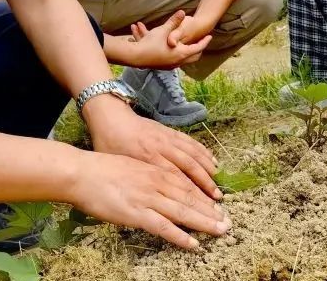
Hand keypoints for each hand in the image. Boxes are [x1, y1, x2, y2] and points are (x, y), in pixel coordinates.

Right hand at [68, 149, 228, 249]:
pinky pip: (164, 227)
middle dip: (210, 211)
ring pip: (183, 212)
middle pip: (190, 198)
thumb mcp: (132, 166)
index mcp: (155, 170)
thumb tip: (158, 186)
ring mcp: (148, 198)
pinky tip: (193, 244)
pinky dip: (180, 236)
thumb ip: (148, 176)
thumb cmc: (102, 168)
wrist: (82, 172)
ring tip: (220, 231)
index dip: (204, 196)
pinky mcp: (137, 213)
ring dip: (204, 223)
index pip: (187, 184)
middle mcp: (156, 182)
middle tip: (228, 222)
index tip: (218, 205)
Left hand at [84, 97, 220, 197]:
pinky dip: (203, 152)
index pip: (175, 181)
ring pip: (193, 155)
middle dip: (205, 186)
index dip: (191, 196)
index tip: (203, 209)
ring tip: (218, 185)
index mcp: (147, 160)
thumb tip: (146, 200)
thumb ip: (135, 183)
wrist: (109, 117)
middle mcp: (160, 149)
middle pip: (189, 169)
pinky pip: (190, 142)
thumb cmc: (108, 146)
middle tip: (218, 202)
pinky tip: (212, 161)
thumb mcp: (117, 167)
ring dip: (207, 171)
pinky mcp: (169, 130)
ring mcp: (166, 138)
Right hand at [121, 10, 211, 69]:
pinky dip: (179, 55)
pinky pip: (176, 61)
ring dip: (188, 52)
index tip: (210, 36)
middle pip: (194, 56)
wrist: (135, 57)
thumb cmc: (150, 44)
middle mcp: (178, 62)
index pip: (198, 48)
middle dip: (198, 49)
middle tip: (202, 42)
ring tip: (190, 45)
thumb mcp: (163, 30)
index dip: (205, 41)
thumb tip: (182, 12)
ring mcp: (170, 66)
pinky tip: (176, 51)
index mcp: (181, 53)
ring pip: (184, 59)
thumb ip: (174, 21)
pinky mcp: (163, 66)